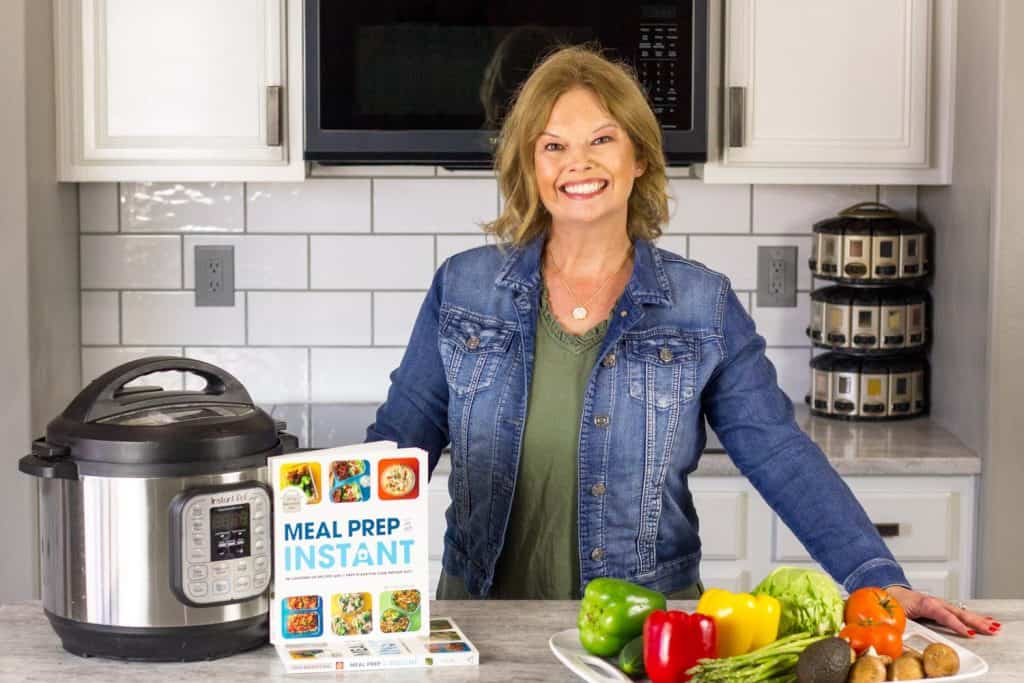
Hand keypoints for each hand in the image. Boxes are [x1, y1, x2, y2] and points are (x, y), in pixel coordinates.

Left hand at [886, 586, 1000, 637]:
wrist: (891, 593)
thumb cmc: (894, 603)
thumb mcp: (896, 614)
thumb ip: (902, 625)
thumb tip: (904, 637)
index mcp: (925, 604)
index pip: (944, 615)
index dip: (956, 624)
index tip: (969, 633)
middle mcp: (935, 602)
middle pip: (958, 613)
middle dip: (975, 622)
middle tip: (990, 630)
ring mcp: (940, 604)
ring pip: (961, 612)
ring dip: (978, 619)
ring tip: (994, 626)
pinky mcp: (941, 607)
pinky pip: (959, 612)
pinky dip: (973, 616)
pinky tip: (985, 621)